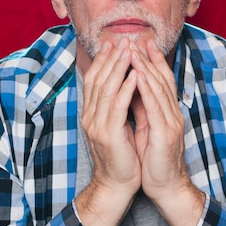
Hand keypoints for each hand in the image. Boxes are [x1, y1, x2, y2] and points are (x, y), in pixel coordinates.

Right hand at [81, 37, 140, 196]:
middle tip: (121, 39)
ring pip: (107, 88)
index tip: (113, 44)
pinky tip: (135, 74)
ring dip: (119, 67)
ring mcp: (97, 125)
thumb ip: (117, 106)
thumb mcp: (118, 126)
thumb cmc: (122, 156)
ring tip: (129, 50)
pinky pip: (118, 106)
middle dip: (111, 58)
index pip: (94, 80)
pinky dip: (126, 88)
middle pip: (98, 80)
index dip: (102, 61)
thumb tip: (124, 84)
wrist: (117, 185)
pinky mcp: (108, 134)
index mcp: (91, 114)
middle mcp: (90, 117)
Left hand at [130, 39, 205, 225]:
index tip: (142, 43)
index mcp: (168, 112)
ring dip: (147, 67)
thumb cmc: (155, 160)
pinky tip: (140, 75)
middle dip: (149, 57)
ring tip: (135, 49)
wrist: (166, 186)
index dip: (153, 61)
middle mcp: (172, 113)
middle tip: (138, 38)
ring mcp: (171, 122)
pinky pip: (155, 106)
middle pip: (161, 79)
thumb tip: (131, 88)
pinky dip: (147, 89)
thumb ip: (142, 108)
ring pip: (159, 88)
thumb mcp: (147, 128)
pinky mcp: (166, 133)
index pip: (161, 81)